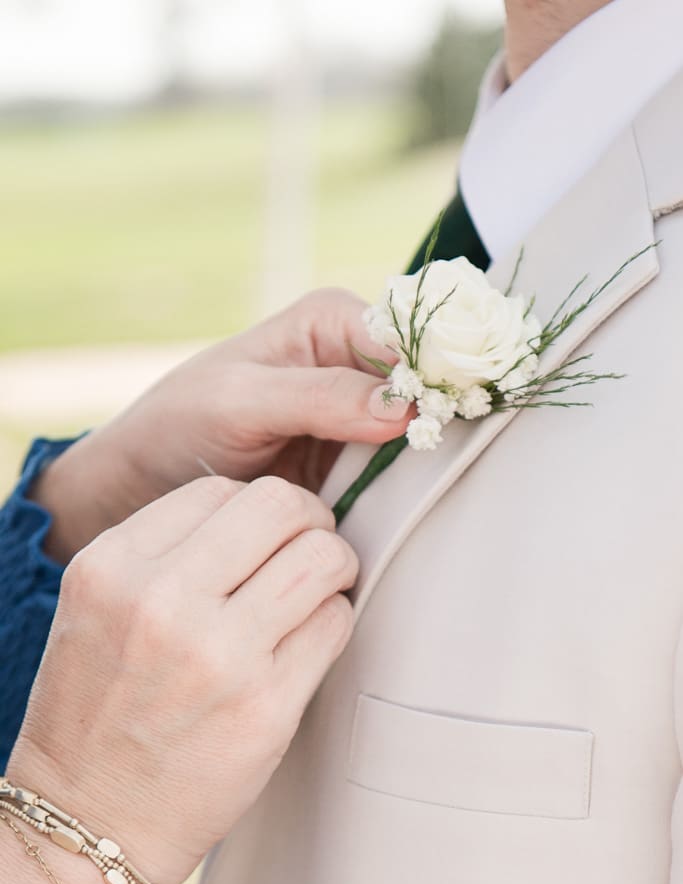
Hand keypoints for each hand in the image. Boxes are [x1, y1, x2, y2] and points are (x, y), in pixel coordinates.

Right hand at [6, 473, 356, 883]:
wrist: (86, 821)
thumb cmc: (97, 713)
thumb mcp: (100, 609)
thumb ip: (166, 554)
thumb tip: (264, 515)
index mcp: (111, 567)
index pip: (220, 489)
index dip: (258, 507)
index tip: (270, 532)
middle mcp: (160, 600)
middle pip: (281, 505)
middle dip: (311, 521)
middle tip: (313, 548)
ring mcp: (217, 654)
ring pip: (322, 557)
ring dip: (334, 568)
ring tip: (319, 593)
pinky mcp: (265, 706)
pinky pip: (335, 625)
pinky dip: (334, 624)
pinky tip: (309, 643)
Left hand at [32, 289, 409, 561]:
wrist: (154, 481)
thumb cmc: (183, 423)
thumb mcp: (240, 401)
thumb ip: (318, 397)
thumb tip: (404, 406)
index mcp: (333, 320)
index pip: (409, 338)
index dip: (436, 372)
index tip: (444, 415)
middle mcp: (358, 361)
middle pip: (429, 382)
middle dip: (443, 415)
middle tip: (455, 455)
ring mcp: (364, 416)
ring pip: (425, 430)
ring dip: (431, 457)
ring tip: (443, 484)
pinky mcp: (361, 463)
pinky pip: (403, 473)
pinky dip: (411, 487)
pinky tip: (420, 504)